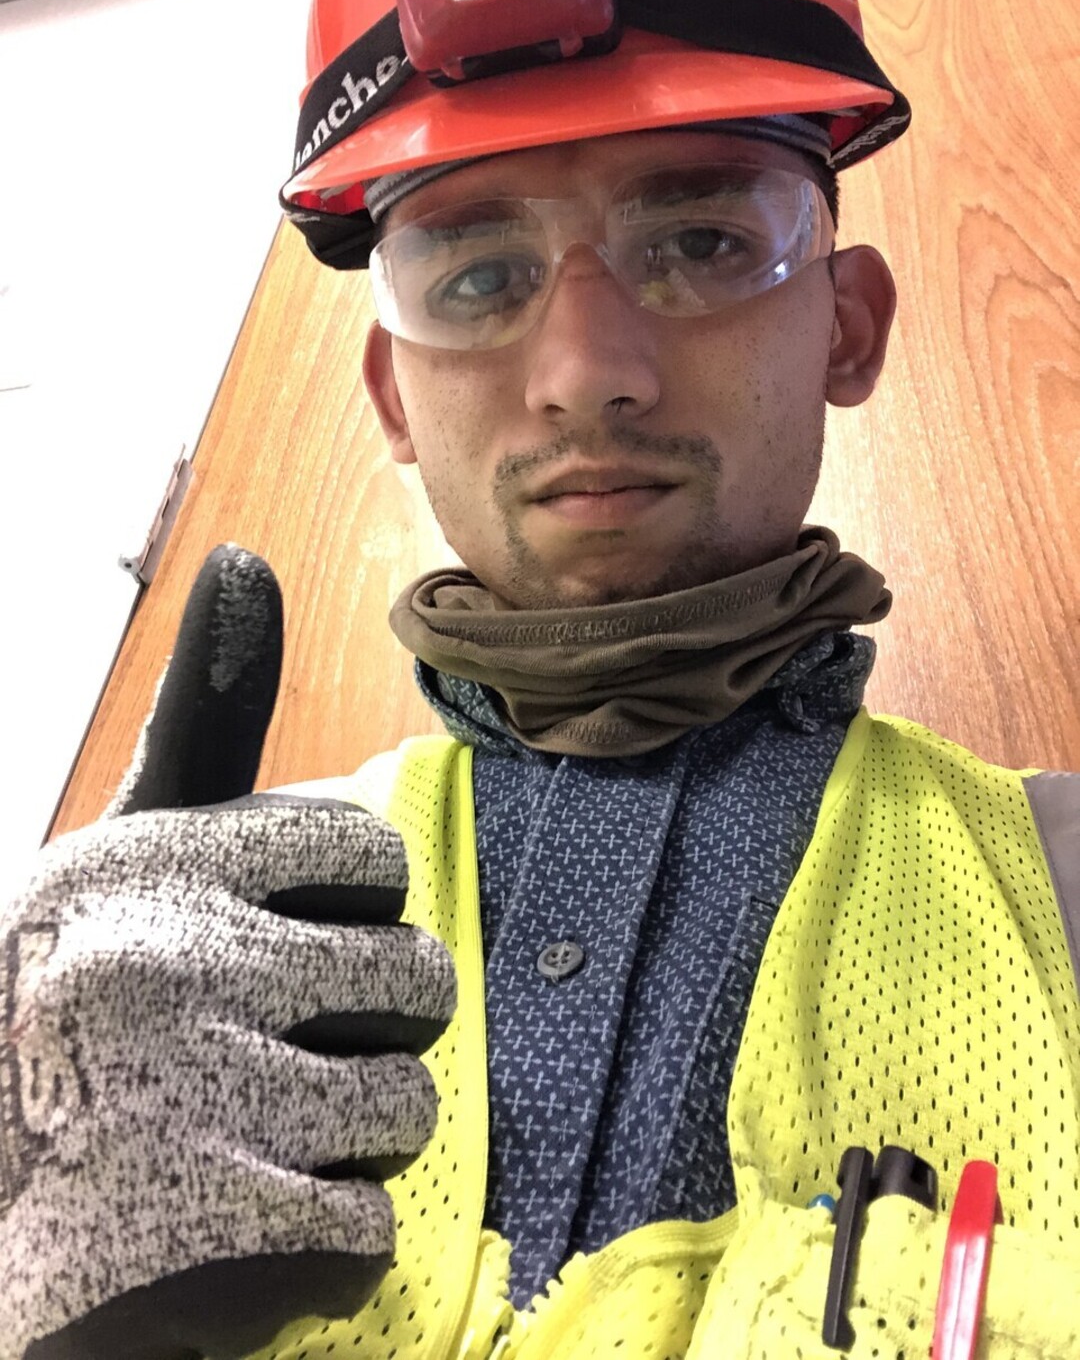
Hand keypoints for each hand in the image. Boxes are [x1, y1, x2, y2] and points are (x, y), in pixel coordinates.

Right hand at [1, 545, 455, 1359]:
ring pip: (405, 1108)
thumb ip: (204, 715)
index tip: (277, 955)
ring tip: (242, 1140)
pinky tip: (228, 1228)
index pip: (372, 862)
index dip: (346, 921)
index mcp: (156, 858)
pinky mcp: (202, 1231)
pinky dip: (315, 1249)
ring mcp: (185, 1096)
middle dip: (363, 1032)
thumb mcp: (123, 853)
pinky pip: (363, 1233)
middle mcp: (166, 958)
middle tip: (263, 1060)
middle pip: (415, 982)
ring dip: (342, 1143)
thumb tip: (243, 560)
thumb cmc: (70, 1002)